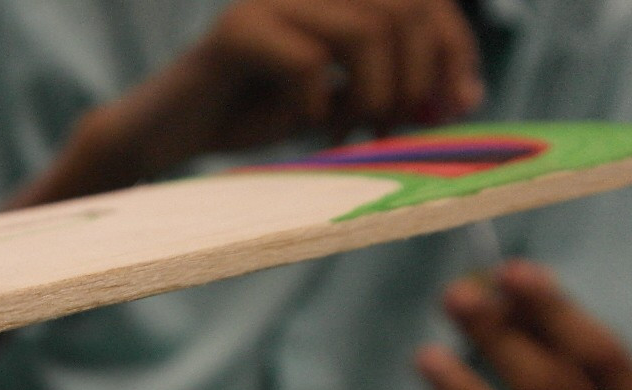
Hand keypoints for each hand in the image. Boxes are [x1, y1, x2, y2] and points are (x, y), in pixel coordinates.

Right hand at [15, 0, 483, 205]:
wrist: (166, 134)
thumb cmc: (252, 116)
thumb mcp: (338, 102)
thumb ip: (394, 92)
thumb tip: (464, 96)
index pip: (425, 0)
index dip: (453, 49)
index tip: (456, 105)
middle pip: (405, 9)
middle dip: (417, 79)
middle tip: (398, 129)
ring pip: (368, 31)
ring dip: (374, 96)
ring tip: (352, 135)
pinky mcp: (238, 29)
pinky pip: (309, 63)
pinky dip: (318, 106)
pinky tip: (304, 126)